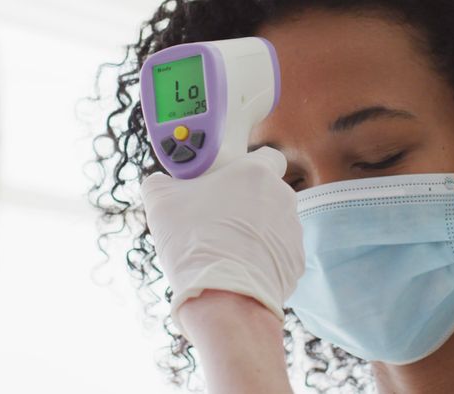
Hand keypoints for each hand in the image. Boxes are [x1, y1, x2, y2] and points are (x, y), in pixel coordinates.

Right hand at [140, 147, 304, 332]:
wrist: (221, 297)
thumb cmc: (194, 242)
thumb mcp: (160, 202)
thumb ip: (160, 182)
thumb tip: (158, 182)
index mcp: (256, 173)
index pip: (267, 156)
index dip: (249, 166)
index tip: (230, 181)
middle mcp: (282, 197)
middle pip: (266, 193)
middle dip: (246, 204)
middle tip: (217, 220)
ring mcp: (292, 231)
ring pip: (273, 224)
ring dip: (254, 232)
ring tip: (225, 250)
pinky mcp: (295, 262)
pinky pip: (278, 254)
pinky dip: (262, 259)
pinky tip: (239, 270)